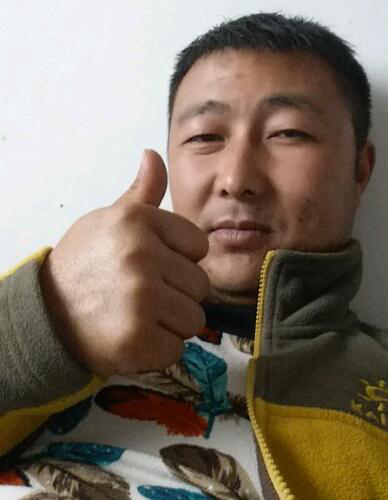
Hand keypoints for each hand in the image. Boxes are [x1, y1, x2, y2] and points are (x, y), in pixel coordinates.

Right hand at [39, 150, 209, 376]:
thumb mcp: (111, 221)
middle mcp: (141, 255)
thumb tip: (153, 155)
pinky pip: (177, 348)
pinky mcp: (136, 338)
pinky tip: (132, 337)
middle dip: (177, 294)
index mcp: (138, 221)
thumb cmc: (86, 264)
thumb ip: (142, 193)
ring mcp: (140, 298)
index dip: (181, 259)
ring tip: (138, 315)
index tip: (155, 265)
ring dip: (170, 324)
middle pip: (201, 285)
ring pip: (194, 319)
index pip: (200, 245)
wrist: (44, 313)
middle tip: (142, 294)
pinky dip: (157, 350)